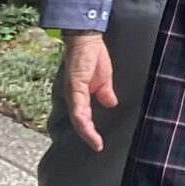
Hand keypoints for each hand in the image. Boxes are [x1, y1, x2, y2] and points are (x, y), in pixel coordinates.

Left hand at [59, 29, 116, 150]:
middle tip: (98, 147)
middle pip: (79, 122)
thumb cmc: (93, 55)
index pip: (83, 118)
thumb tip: (111, 104)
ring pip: (78, 118)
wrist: (87, 38)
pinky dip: (83, 120)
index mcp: (80, 95)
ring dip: (86, 131)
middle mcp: (74, 97)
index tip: (99, 144)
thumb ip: (105, 92)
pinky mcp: (75, 87)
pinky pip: (78, 108)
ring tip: (95, 142)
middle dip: (88, 136)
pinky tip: (89, 128)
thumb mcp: (104, 78)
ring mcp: (73, 92)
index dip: (90, 132)